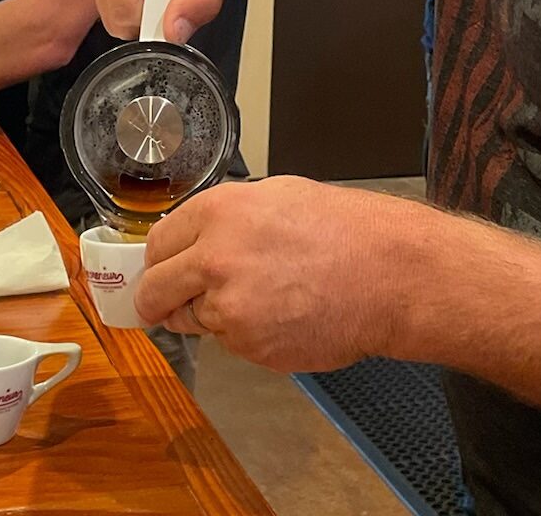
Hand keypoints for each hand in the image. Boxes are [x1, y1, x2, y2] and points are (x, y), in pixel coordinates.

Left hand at [134, 177, 430, 372]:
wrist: (385, 274)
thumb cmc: (343, 231)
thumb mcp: (277, 196)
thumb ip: (226, 218)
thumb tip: (193, 239)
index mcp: (219, 212)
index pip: (156, 242)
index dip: (158, 258)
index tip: (158, 268)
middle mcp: (214, 258)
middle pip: (154, 289)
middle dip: (157, 298)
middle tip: (166, 301)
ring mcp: (229, 307)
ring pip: (192, 318)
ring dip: (210, 314)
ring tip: (258, 296)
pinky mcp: (247, 345)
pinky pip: (229, 341)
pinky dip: (245, 333)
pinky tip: (280, 313)